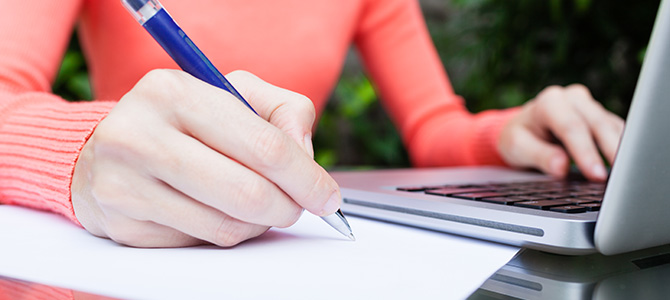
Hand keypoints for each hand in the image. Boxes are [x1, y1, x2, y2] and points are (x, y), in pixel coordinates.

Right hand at [71, 69, 340, 246]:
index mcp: (173, 92)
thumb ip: (284, 110)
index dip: (306, 177)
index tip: (327, 196)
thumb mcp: (232, 94)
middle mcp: (140, 135)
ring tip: (254, 204)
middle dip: (288, 207)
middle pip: (248, 193)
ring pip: (227, 226)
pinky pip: (199, 242)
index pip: (264, 145)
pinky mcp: (122, 223)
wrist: (101, 151)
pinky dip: (223, 232)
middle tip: (295, 207)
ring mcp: (124, 183)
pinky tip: (216, 212)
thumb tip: (306, 153)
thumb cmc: (179, 121)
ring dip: (257, 223)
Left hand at [498, 84, 624, 180]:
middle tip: (618, 178)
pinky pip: (617, 131)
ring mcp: (590, 105)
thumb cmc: (519, 138)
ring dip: (620, 150)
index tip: (595, 175)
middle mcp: (572, 98)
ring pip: (611, 126)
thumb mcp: (517, 147)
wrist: (523, 129)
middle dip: (610, 151)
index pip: (571, 127)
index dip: (585, 152)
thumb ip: (539, 156)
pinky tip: (627, 166)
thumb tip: (561, 167)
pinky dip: (622, 148)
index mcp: (549, 102)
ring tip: (627, 175)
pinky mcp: (602, 116)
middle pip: (597, 124)